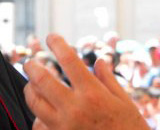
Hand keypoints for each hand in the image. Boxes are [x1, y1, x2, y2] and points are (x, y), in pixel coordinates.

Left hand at [23, 34, 148, 129]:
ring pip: (34, 103)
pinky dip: (37, 117)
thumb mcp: (124, 102)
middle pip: (41, 80)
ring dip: (30, 90)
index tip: (51, 37)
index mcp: (93, 93)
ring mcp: (63, 126)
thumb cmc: (130, 129)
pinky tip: (41, 113)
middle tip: (29, 62)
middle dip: (32, 66)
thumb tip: (99, 61)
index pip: (68, 60)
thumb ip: (108, 80)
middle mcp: (75, 108)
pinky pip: (39, 125)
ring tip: (31, 84)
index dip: (57, 44)